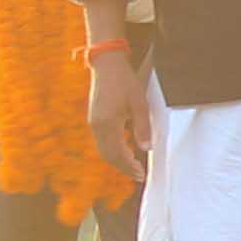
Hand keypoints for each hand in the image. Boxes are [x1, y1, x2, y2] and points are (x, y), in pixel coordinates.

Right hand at [88, 53, 149, 183]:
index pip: (117, 154)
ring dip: (117, 160)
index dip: (128, 166)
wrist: (107, 64)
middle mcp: (97, 126)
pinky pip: (102, 141)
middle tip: (138, 175)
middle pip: (108, 155)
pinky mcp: (95, 118)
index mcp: (107, 124)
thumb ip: (143, 127)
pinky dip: (113, 150)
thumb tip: (147, 149)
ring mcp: (94, 122)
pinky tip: (125, 150)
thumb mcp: (140, 104)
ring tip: (133, 166)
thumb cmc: (125, 82)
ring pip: (103, 149)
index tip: (141, 175)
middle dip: (123, 167)